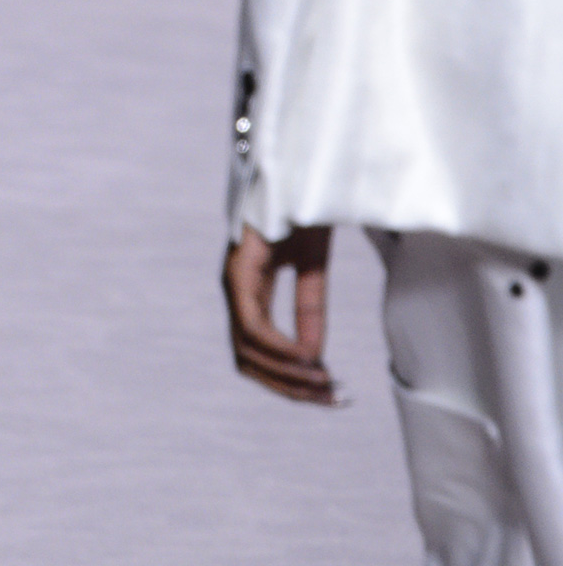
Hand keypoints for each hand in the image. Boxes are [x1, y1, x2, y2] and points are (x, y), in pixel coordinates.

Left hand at [222, 223, 337, 403]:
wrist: (300, 166)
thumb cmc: (302, 209)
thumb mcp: (313, 269)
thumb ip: (309, 311)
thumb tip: (312, 359)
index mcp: (251, 288)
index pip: (258, 350)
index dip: (291, 379)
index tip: (331, 393)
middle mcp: (237, 288)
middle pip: (248, 359)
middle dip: (289, 387)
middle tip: (330, 399)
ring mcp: (234, 279)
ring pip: (246, 350)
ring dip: (285, 374)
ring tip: (322, 383)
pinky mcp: (239, 267)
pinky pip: (251, 323)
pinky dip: (277, 347)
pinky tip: (307, 357)